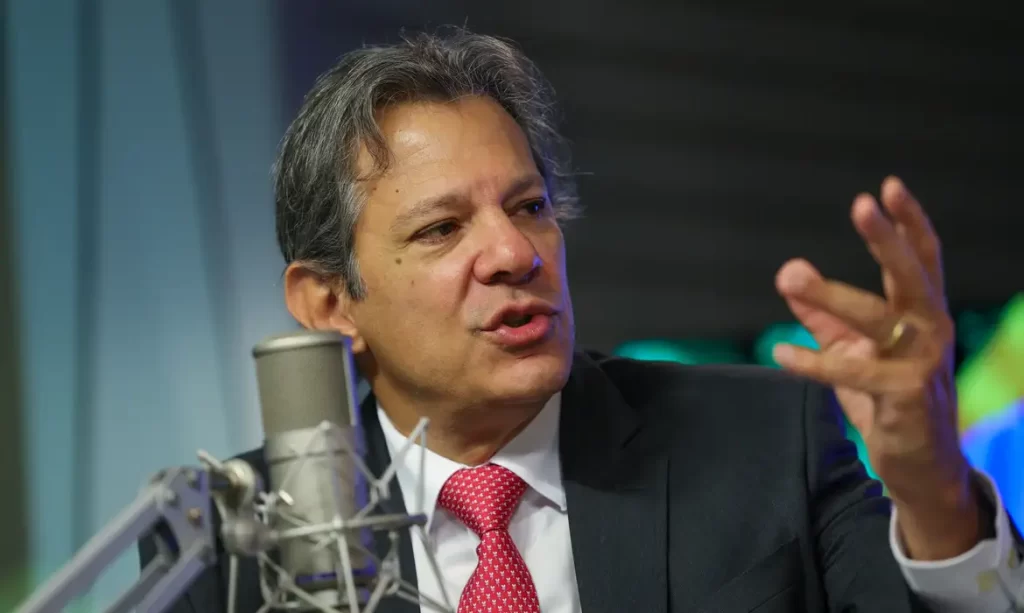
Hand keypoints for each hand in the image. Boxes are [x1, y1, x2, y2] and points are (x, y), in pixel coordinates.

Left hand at [773, 176, 983, 559]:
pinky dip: (815, 363)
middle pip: (912, 276)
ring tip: (792, 277)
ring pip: (878, 319)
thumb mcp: (851, 352)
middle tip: (862, 203)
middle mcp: (930, 332)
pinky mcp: (906, 397)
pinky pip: (854, 372)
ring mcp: (922, 364)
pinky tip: (782, 355)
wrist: (918, 467)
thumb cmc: (888, 400)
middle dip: (887, 239)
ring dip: (833, 295)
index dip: (908, 223)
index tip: (888, 186)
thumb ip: (823, 316)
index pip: (921, 259)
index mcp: (920, 315)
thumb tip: (788, 272)